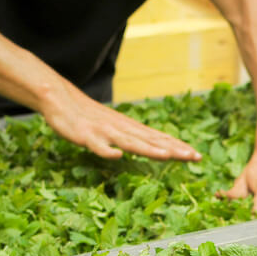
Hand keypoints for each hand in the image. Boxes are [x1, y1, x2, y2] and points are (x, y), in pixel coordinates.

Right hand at [39, 81, 200, 161]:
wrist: (59, 98)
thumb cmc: (89, 117)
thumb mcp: (115, 128)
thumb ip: (134, 138)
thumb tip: (156, 148)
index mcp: (129, 129)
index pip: (158, 138)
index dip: (177, 147)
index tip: (197, 156)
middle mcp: (121, 129)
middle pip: (151, 140)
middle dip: (173, 149)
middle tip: (194, 157)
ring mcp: (104, 132)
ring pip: (129, 142)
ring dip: (148, 149)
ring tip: (166, 156)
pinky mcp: (85, 136)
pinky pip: (96, 145)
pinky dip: (106, 151)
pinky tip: (116, 156)